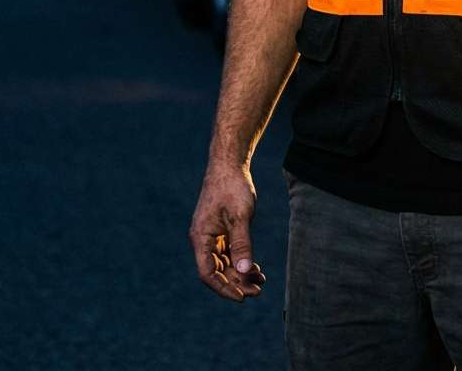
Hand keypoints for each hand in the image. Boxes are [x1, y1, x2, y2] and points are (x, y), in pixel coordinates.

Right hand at [190, 162, 266, 300]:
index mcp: (201, 237)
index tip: (241, 296)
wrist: (230, 164)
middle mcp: (203, 239)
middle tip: (257, 291)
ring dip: (240, 273)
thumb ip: (242, 244)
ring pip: (224, 263)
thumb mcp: (240, 216)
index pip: (208, 273)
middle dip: (236, 282)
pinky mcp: (221, 230)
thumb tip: (244, 270)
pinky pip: (229, 252)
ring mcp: (212, 235)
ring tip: (260, 282)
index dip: (223, 287)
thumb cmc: (232, 187)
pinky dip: (241, 261)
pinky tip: (255, 269)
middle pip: (217, 271)